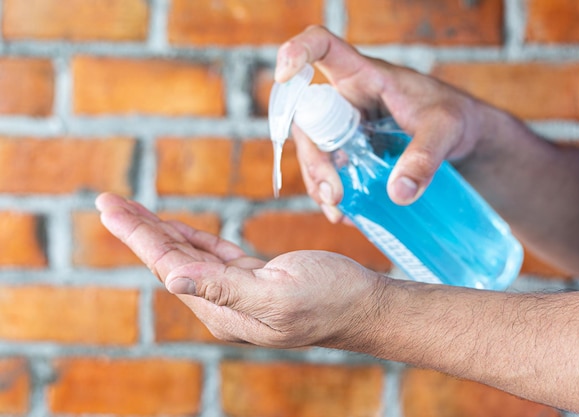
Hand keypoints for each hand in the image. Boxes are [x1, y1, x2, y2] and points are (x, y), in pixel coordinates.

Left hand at [96, 192, 388, 348]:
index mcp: (224, 309)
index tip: (110, 208)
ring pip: (190, 257)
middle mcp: (224, 303)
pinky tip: (177, 228)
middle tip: (109, 202)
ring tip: (132, 210)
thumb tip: (173, 279)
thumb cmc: (331, 300)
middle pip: (171, 261)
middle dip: (140, 230)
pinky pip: (213, 256)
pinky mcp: (254, 279)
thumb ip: (225, 288)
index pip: (169, 266)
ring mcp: (238, 292)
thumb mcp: (278, 293)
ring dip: (162, 231)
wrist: (366, 306)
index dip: (138, 235)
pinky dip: (193, 238)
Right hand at [275, 26, 484, 218]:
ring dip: (318, 183)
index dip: (298, 52)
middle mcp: (347, 100)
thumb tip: (398, 193)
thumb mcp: (445, 130)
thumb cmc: (456, 118)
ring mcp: (346, 129)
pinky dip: (334, 196)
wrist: (465, 140)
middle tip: (333, 194)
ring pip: (314, 153)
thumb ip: (425, 157)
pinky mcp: (352, 154)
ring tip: (338, 211)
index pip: (323, 48)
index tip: (285, 73)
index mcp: (364, 76)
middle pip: (308, 121)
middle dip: (314, 160)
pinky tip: (347, 215)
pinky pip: (331, 173)